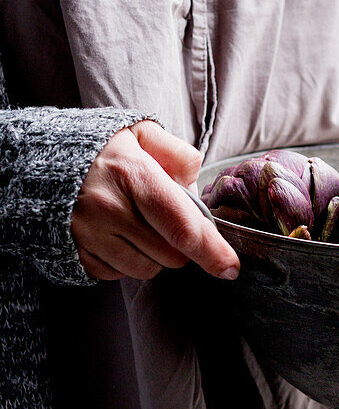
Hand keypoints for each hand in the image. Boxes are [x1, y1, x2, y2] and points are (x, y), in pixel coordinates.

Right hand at [72, 120, 240, 281]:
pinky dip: (126, 261)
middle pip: (171, 254)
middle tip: (165, 218)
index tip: (230, 268)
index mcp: (131, 174)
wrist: (37, 160)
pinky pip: (118, 275)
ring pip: (147, 269)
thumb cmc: (101, 148)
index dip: (212, 251)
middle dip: (181, 244)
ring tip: (137, 224)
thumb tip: (195, 183)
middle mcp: (108, 208)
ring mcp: (88, 234)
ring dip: (154, 254)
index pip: (182, 225)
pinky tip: (116, 235)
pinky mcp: (75, 253)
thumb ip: (177, 153)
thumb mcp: (141, 133)